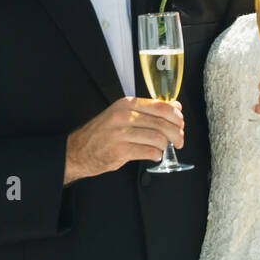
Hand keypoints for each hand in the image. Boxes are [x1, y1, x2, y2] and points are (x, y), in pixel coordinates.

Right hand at [64, 96, 184, 184]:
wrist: (78, 150)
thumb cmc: (104, 132)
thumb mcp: (123, 114)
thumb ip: (149, 110)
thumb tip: (176, 107)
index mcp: (126, 104)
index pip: (161, 106)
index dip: (176, 116)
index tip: (181, 124)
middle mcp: (123, 116)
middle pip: (162, 123)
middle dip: (177, 133)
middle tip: (179, 140)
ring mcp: (120, 133)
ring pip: (158, 138)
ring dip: (166, 145)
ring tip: (164, 148)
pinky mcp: (119, 151)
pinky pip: (149, 152)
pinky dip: (157, 155)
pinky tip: (154, 155)